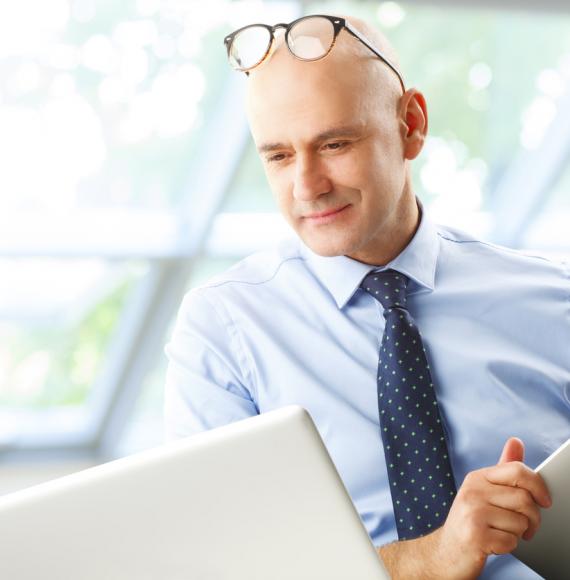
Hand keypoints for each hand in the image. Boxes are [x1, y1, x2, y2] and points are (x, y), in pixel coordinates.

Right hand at [429, 437, 551, 578]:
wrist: (445, 552)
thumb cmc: (471, 521)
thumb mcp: (484, 492)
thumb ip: (503, 468)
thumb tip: (516, 441)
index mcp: (477, 478)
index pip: (517, 470)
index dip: (538, 485)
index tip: (545, 501)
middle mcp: (472, 491)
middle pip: (525, 499)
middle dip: (533, 518)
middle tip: (526, 527)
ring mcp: (472, 513)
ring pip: (520, 522)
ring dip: (518, 534)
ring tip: (502, 533)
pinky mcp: (475, 536)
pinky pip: (511, 541)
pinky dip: (508, 547)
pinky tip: (493, 544)